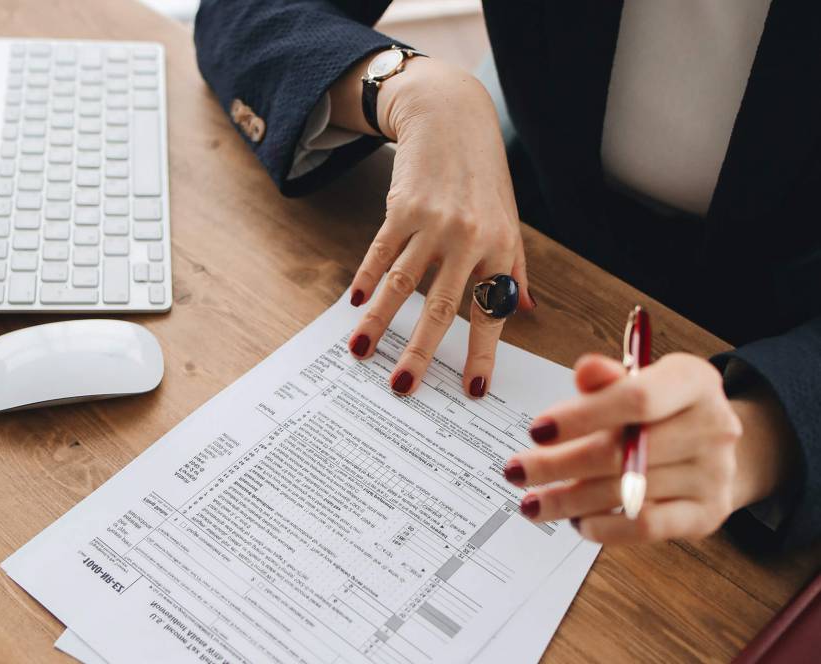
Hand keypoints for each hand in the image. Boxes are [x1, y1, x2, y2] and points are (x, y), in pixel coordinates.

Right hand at [335, 57, 534, 396]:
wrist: (452, 116)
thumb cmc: (483, 175)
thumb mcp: (509, 219)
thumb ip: (515, 269)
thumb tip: (524, 312)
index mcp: (501, 248)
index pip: (491, 313)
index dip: (482, 354)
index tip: (471, 390)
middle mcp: (470, 239)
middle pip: (441, 307)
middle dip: (421, 352)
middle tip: (403, 386)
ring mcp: (434, 222)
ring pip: (403, 283)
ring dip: (379, 322)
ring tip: (361, 352)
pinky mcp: (403, 207)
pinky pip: (380, 252)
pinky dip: (365, 279)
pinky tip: (353, 305)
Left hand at [503, 353, 796, 543]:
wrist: (714, 447)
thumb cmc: (663, 409)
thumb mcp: (638, 380)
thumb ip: (606, 379)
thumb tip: (586, 371)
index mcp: (693, 381)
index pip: (636, 398)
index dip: (581, 416)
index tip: (536, 430)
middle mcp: (712, 426)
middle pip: (622, 452)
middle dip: (558, 465)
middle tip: (517, 471)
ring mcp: (714, 474)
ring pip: (626, 493)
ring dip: (569, 501)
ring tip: (533, 503)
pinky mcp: (707, 515)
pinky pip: (646, 528)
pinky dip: (604, 527)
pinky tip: (576, 521)